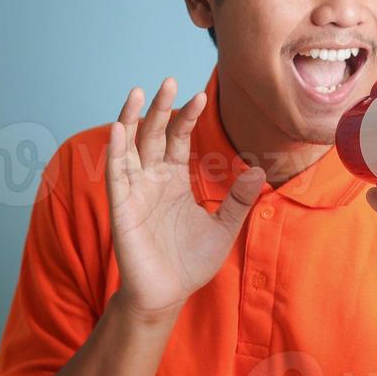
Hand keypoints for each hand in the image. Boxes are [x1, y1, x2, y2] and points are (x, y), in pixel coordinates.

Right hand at [106, 78, 264, 320]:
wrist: (167, 295)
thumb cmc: (189, 263)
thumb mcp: (223, 228)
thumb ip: (238, 200)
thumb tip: (260, 170)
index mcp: (174, 180)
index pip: (178, 139)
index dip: (187, 117)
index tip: (202, 96)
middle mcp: (151, 180)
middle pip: (153, 134)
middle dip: (160, 107)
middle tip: (169, 80)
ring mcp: (134, 191)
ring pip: (130, 146)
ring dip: (132, 118)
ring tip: (139, 91)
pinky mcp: (121, 207)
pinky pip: (116, 174)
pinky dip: (116, 150)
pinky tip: (119, 127)